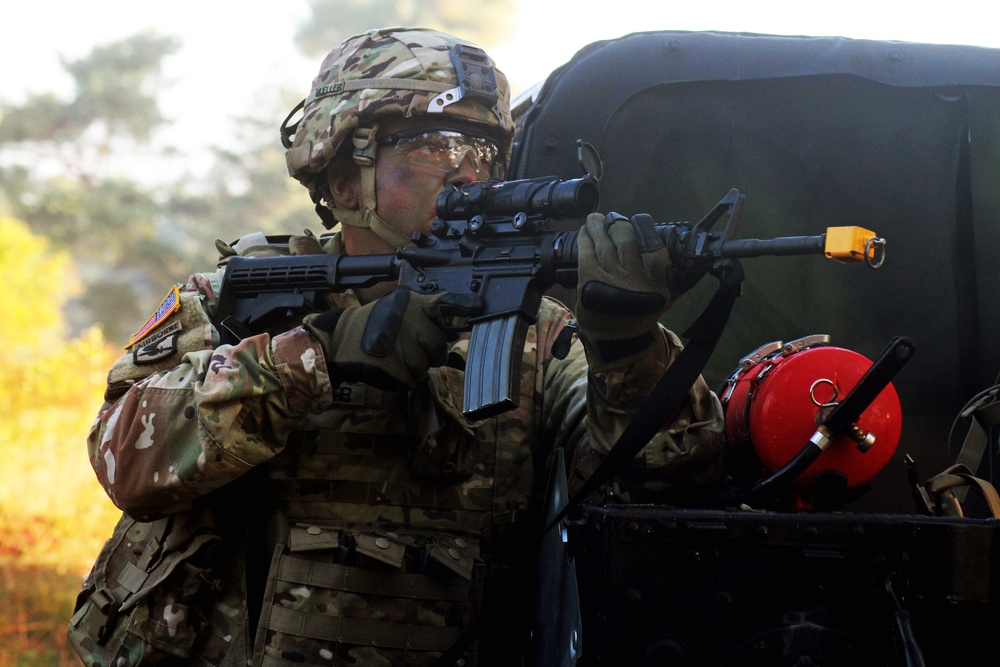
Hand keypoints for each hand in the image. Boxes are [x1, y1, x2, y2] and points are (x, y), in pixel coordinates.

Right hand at [303, 288, 482, 390]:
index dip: (463, 306)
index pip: (444, 304)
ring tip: (393, 356)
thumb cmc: (371, 325)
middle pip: (438, 348)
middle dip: (429, 354)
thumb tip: (455, 329)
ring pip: (423, 367)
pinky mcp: (395, 368)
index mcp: (412, 306)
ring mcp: (404, 347)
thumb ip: (423, 315)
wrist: (339, 340)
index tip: (479, 305)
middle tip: (411, 350)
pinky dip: (401, 379)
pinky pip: (410, 381)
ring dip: (412, 367)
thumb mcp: (395, 309)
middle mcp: (411, 323)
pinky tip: (387, 366)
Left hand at [576, 212, 674, 363]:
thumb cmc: (639, 316)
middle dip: (619, 224)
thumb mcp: (664, 300)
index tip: (641, 221)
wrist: (615, 341)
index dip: (647, 230)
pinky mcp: (589, 280)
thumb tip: (691, 259)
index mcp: (657, 285)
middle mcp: (635, 281)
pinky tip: (585, 231)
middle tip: (614, 219)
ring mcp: (611, 279)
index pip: (656, 250)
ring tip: (595, 219)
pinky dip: (586, 238)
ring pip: (605, 242)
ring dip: (598, 225)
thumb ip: (675, 280)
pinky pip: (587, 251)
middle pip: (626, 239)